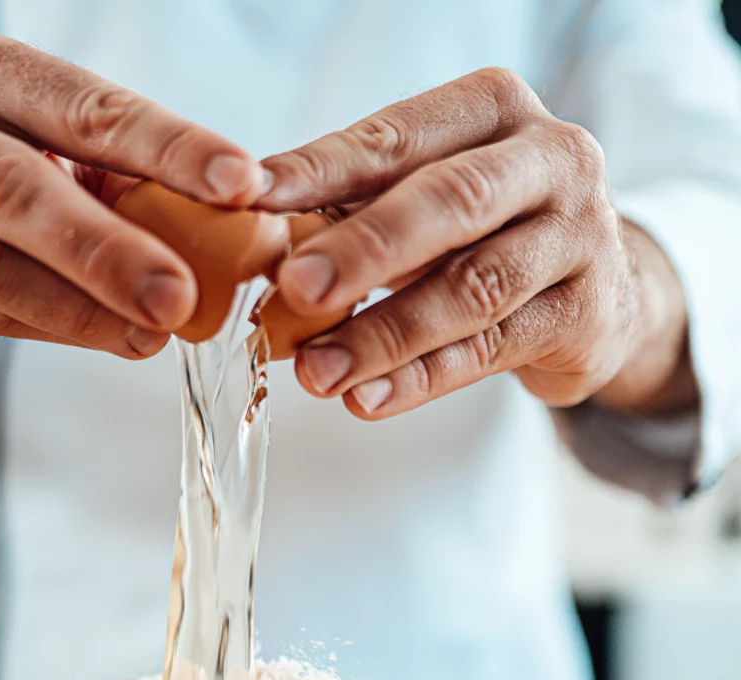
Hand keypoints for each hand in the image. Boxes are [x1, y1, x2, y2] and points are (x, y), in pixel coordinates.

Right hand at [0, 29, 268, 369]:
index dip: (166, 147)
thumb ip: (127, 182)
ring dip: (80, 309)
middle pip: (15, 190)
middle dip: (106, 250)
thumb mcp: (57, 150)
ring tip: (153, 335)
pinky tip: (108, 339)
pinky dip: (49, 330)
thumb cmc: (3, 170)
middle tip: (180, 296)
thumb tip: (233, 238)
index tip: (240, 185)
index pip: (85, 109)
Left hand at [259, 67, 694, 418]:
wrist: (600, 289)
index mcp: (495, 109)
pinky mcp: (585, 316)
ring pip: (471, 290)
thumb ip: (352, 202)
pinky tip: (365, 399)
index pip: (395, 138)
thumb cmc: (485, 228)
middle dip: (364, 250)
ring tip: (314, 372)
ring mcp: (579, 238)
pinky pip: (489, 352)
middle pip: (450, 203)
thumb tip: (251, 222)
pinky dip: (421, 381)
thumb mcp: (425, 195)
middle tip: (294, 288)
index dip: (319, 171)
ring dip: (383, 336)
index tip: (250, 202)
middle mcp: (551, 160)